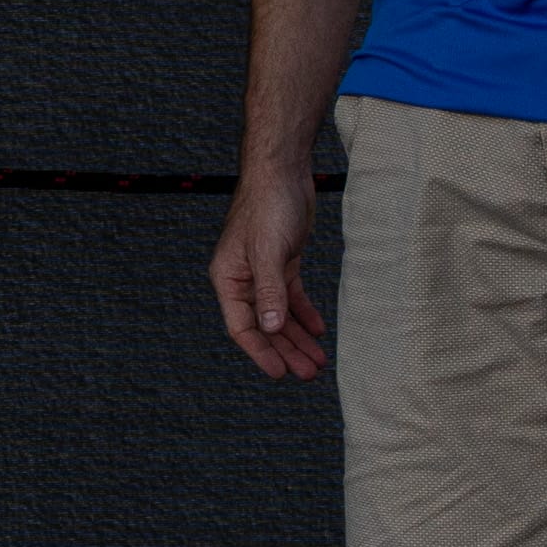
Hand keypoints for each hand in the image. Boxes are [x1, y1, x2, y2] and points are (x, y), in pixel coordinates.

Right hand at [210, 162, 328, 381]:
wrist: (282, 174)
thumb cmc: (267, 207)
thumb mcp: (268, 252)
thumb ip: (269, 291)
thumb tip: (269, 328)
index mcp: (228, 279)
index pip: (242, 326)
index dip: (261, 352)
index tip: (281, 373)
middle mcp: (243, 280)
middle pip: (264, 325)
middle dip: (286, 350)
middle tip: (309, 373)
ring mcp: (263, 272)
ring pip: (280, 314)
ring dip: (298, 337)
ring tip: (317, 361)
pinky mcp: (283, 262)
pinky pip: (292, 297)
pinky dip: (305, 314)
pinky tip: (319, 331)